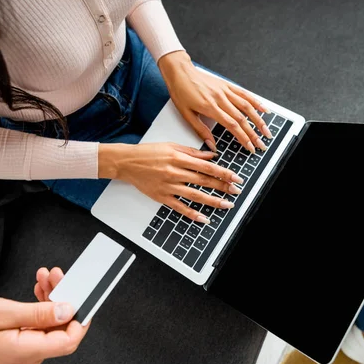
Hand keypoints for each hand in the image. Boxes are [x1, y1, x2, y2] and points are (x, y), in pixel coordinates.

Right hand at [0, 268, 87, 363]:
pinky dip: (42, 307)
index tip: (82, 294)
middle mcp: (30, 356)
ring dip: (52, 299)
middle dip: (65, 299)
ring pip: (52, 325)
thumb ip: (39, 313)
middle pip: (62, 329)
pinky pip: (40, 327)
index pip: (70, 340)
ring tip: (45, 277)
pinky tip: (38, 290)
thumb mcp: (1, 312)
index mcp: (28, 351)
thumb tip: (68, 310)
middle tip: (56, 275)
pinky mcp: (20, 346)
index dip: (81, 318)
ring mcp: (26, 352)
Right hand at [98, 142, 243, 221]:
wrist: (127, 162)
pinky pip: (180, 207)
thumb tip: (211, 156)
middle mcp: (175, 172)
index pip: (207, 167)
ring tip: (227, 205)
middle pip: (204, 181)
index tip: (236, 177)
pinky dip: (192, 214)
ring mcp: (168, 186)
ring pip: (195, 195)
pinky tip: (204, 218)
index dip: (224, 172)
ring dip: (213, 201)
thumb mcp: (171, 146)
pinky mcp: (162, 197)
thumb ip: (192, 152)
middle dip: (223, 186)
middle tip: (237, 191)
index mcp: (179, 158)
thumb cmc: (148, 153)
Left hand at [158, 51, 272, 152]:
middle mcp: (220, 98)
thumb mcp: (186, 115)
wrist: (180, 72)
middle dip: (254, 134)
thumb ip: (201, 131)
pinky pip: (244, 93)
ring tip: (266, 131)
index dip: (243, 138)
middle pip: (242, 118)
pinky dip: (256, 102)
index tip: (250, 147)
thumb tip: (212, 146)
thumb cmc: (181, 92)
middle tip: (262, 144)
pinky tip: (264, 109)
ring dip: (259, 120)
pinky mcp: (227, 85)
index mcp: (210, 107)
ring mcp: (225, 90)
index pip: (232, 125)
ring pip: (247, 106)